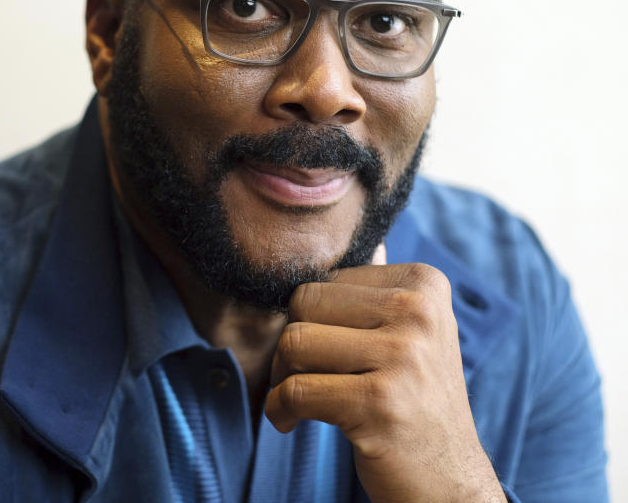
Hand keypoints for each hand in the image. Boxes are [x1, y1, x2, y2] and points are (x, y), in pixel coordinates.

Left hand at [265, 250, 505, 502]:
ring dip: (280, 377)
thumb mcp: (410, 332)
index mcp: (424, 284)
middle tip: (301, 375)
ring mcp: (403, 357)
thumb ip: (369, 291)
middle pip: (304, 303)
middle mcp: (418, 313)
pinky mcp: (380, 402)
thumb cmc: (413, 399)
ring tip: (298, 398)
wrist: (448, 480)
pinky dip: (278, 409)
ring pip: (294, 342)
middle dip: (290, 343)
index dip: (311, 318)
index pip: (326, 279)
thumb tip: (313, 247)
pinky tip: (290, 422)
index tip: (326, 352)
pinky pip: (294, 390)